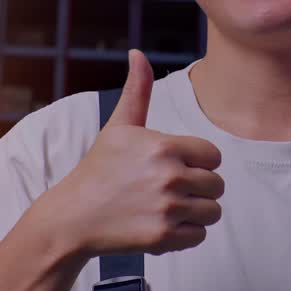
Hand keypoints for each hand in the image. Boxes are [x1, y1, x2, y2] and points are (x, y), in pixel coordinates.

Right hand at [55, 50, 223, 258]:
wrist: (73, 216)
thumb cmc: (100, 168)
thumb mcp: (118, 126)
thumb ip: (137, 90)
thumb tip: (138, 52)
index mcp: (164, 146)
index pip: (214, 156)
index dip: (198, 162)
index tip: (175, 166)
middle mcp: (169, 177)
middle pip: (217, 185)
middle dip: (199, 188)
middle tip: (170, 190)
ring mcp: (167, 209)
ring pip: (213, 211)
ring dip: (196, 212)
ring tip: (169, 207)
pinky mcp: (163, 237)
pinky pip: (200, 236)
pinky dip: (186, 234)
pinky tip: (162, 224)